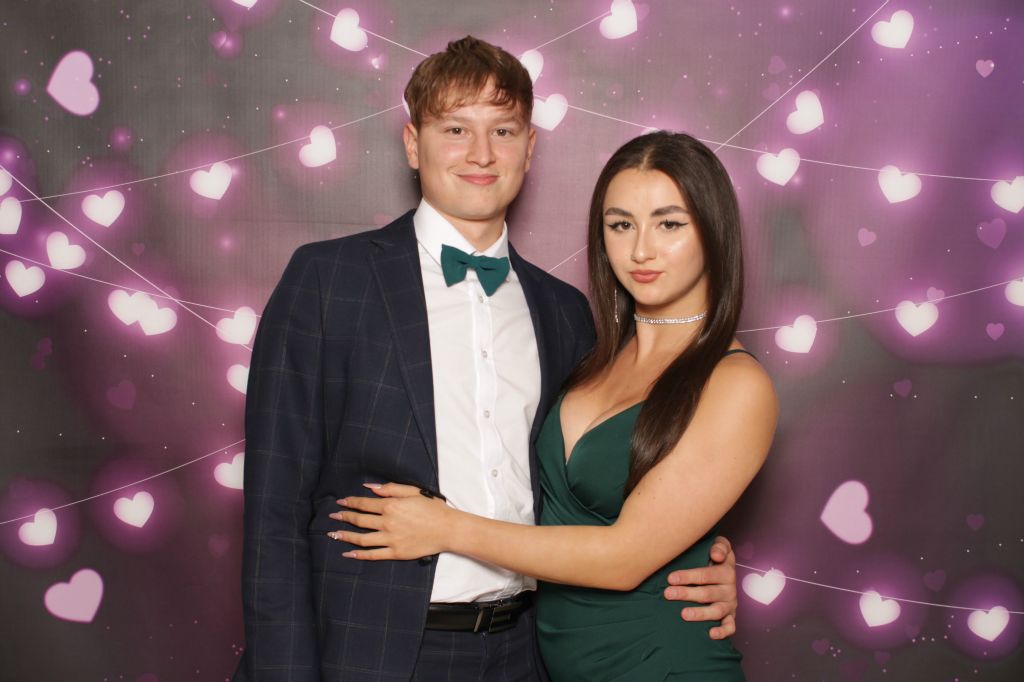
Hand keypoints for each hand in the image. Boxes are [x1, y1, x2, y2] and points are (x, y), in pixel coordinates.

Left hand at [327, 483, 451, 559]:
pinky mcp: (396, 553)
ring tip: (334, 535)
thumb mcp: (413, 492)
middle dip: (344, 517)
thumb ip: (390, 489)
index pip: (364, 504)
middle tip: (333, 516)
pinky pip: (373, 554)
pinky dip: (359, 554)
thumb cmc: (433, 508)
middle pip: (360, 520)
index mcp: (392, 505)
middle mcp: (388, 522)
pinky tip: (349, 552)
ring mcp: (391, 539)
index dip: (351, 502)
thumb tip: (369, 488)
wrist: (448, 529)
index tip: (341, 502)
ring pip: (362, 538)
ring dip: (346, 536)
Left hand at [663, 535, 736, 639]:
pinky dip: (723, 632)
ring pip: (716, 610)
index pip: (706, 575)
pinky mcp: (730, 616)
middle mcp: (729, 589)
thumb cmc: (716, 557)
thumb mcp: (720, 546)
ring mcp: (730, 603)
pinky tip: (711, 634)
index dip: (688, 576)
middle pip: (707, 593)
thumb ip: (719, 546)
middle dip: (686, 594)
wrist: (726, 570)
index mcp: (726, 571)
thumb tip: (716, 555)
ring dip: (700, 613)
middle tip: (668, 594)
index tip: (671, 578)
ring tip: (683, 614)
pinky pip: (730, 626)